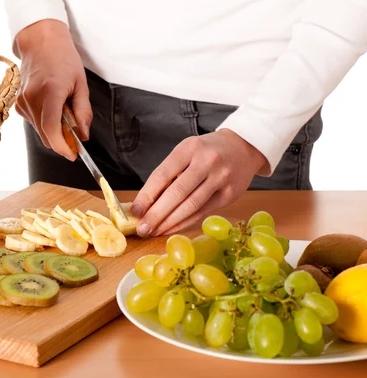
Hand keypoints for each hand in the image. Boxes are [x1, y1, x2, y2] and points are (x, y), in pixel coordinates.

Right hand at [14, 19, 92, 160]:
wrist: (40, 42)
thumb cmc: (62, 58)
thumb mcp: (80, 83)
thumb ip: (83, 112)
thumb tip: (83, 135)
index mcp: (50, 91)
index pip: (51, 129)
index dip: (62, 146)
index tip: (72, 154)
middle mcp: (32, 98)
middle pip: (45, 134)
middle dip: (62, 141)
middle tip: (76, 138)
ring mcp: (22, 101)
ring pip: (40, 130)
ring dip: (53, 130)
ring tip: (64, 112)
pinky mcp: (18, 104)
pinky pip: (34, 122)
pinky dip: (45, 122)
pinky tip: (52, 108)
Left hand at [130, 129, 266, 235]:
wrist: (243, 147)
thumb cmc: (206, 151)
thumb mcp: (186, 152)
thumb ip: (168, 175)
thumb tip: (145, 204)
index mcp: (189, 148)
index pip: (162, 175)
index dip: (147, 195)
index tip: (135, 211)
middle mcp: (207, 161)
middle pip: (176, 193)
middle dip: (156, 214)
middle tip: (142, 228)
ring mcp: (221, 178)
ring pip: (190, 206)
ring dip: (169, 222)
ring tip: (154, 231)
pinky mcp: (231, 193)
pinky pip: (203, 212)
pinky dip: (184, 223)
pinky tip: (171, 229)